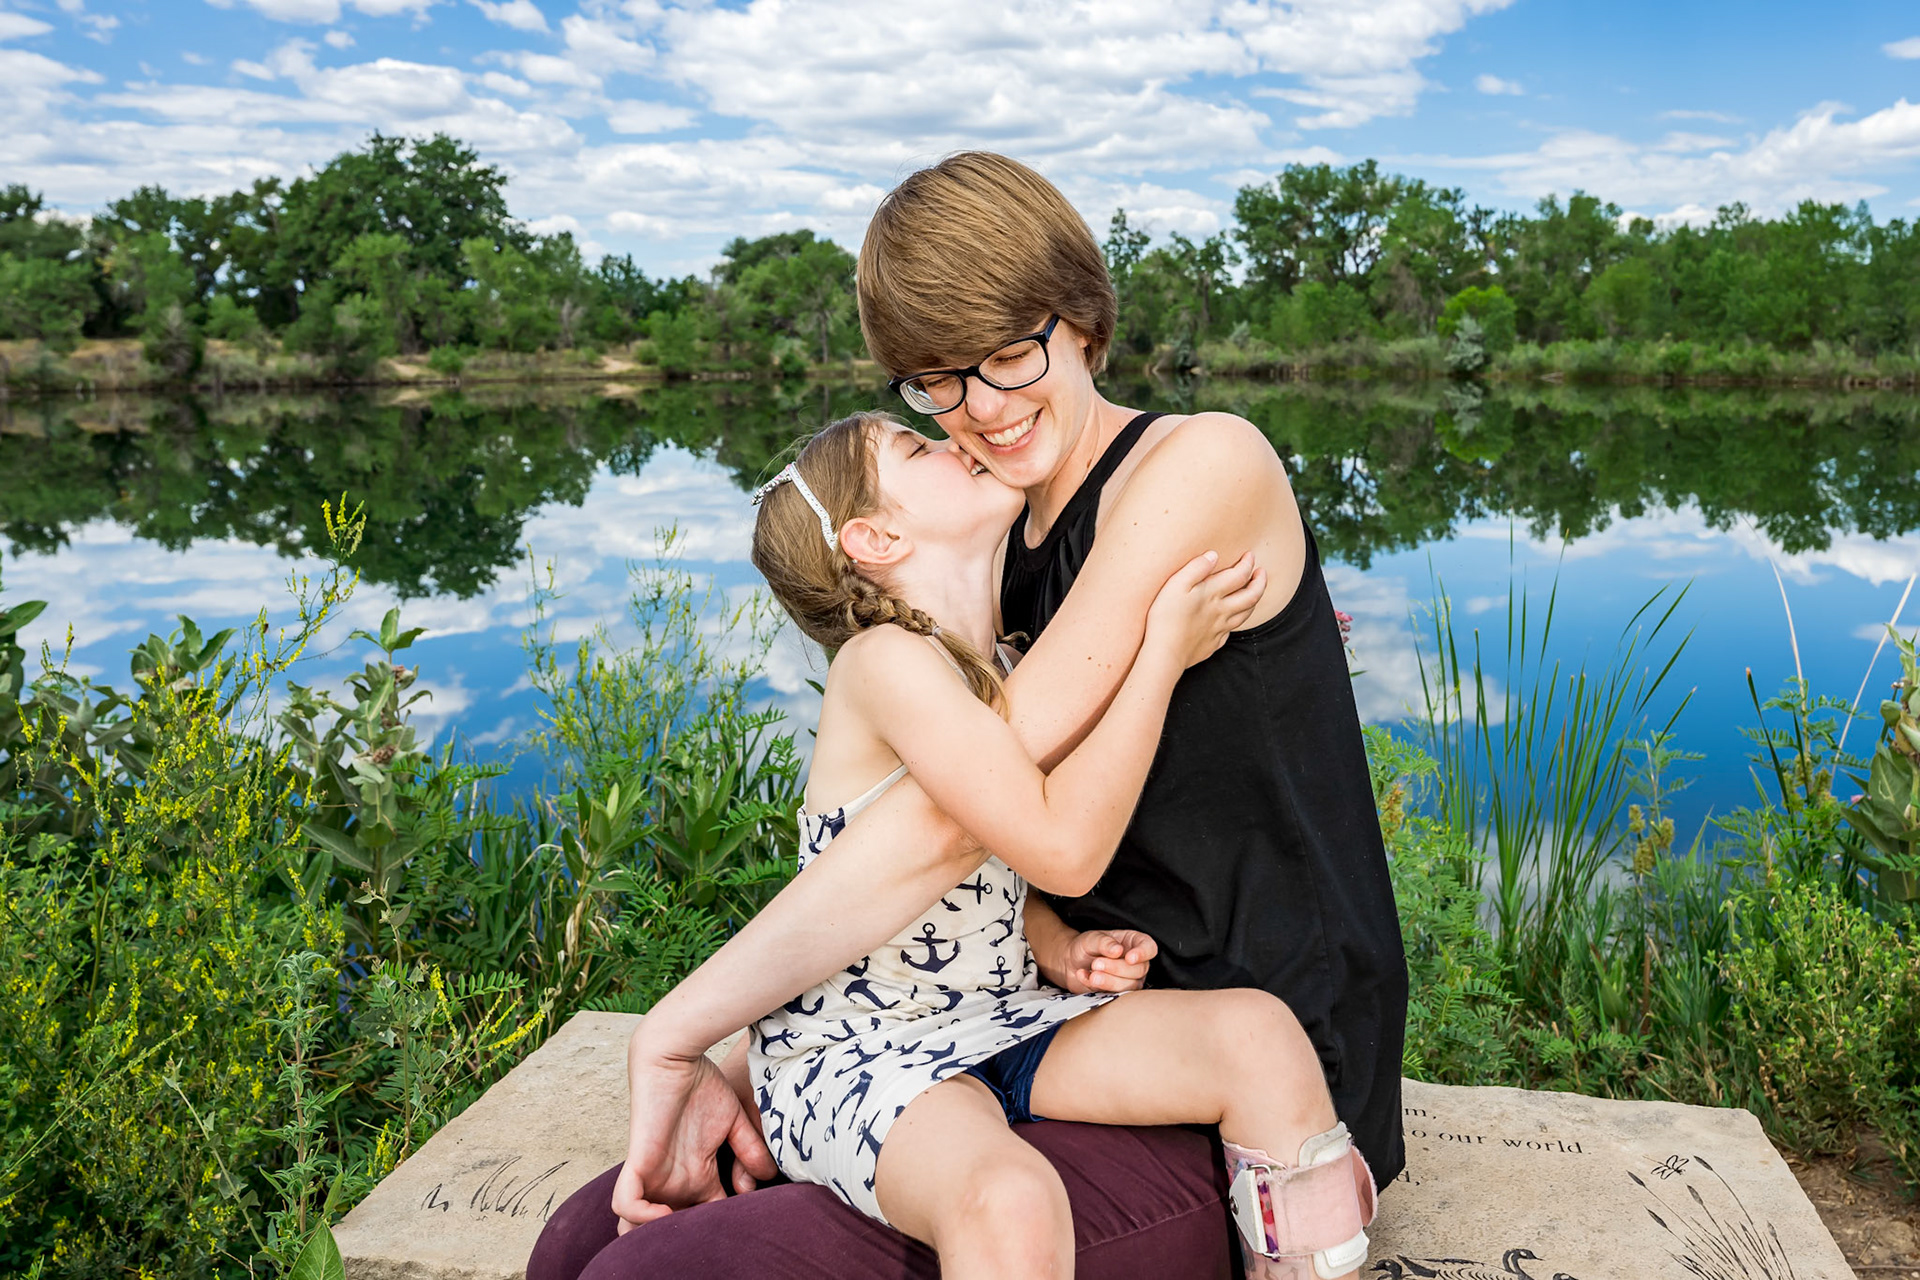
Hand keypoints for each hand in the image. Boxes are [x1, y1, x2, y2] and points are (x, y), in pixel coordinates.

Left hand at [610, 1035, 777, 1232]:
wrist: (677, 1054)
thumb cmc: (703, 1084)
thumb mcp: (735, 1123)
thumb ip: (750, 1151)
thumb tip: (766, 1178)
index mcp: (695, 1176)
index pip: (704, 1218)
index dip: (718, 1229)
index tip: (740, 1230)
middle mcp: (672, 1181)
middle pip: (669, 1230)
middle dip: (682, 1243)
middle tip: (706, 1243)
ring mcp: (653, 1175)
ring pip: (634, 1227)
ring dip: (651, 1238)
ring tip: (679, 1237)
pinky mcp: (638, 1163)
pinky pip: (626, 1204)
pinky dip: (641, 1217)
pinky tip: (666, 1215)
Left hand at [1057, 928, 1157, 993]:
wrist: (1070, 962)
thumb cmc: (1085, 946)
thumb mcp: (1092, 938)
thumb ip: (1105, 942)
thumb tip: (1117, 950)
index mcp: (1133, 942)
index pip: (1149, 948)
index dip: (1143, 954)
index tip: (1129, 958)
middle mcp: (1135, 962)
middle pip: (1139, 970)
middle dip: (1117, 968)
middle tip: (1096, 963)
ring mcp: (1129, 979)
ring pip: (1130, 986)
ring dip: (1109, 981)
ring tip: (1092, 974)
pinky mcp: (1118, 993)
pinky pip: (1114, 994)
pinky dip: (1097, 987)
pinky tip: (1084, 976)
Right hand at [1145, 550, 1266, 668]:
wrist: (1164, 653)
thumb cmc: (1166, 617)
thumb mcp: (1175, 585)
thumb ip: (1195, 568)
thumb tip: (1213, 555)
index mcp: (1213, 594)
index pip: (1240, 575)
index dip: (1248, 563)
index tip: (1250, 555)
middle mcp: (1221, 611)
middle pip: (1251, 596)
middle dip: (1260, 582)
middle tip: (1261, 572)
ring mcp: (1219, 629)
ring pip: (1245, 614)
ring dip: (1253, 601)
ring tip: (1253, 592)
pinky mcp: (1212, 643)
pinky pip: (1230, 631)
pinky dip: (1235, 621)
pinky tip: (1230, 619)